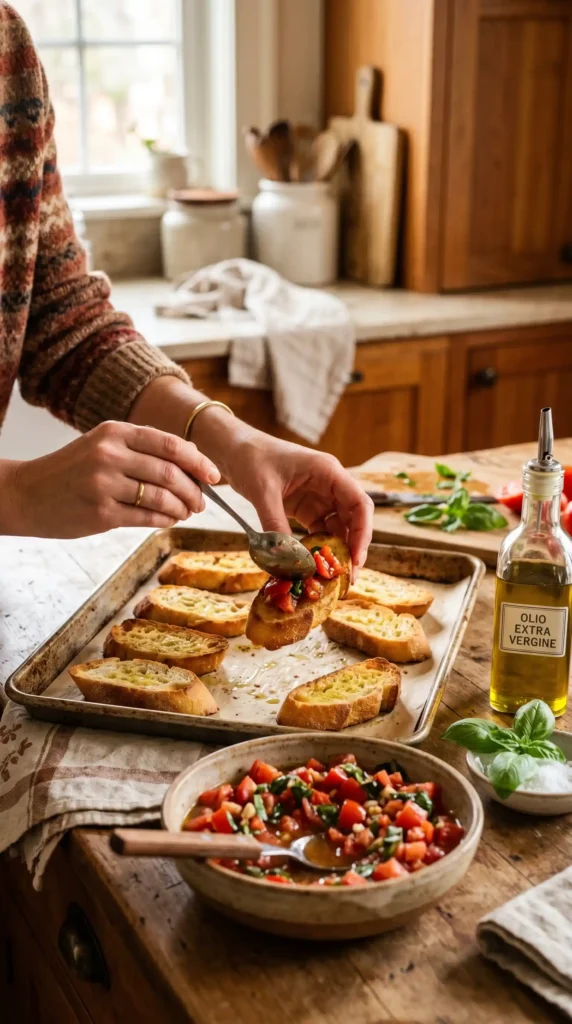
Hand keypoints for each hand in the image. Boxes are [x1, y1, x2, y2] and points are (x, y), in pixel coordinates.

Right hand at [6, 421, 219, 538]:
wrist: (29, 494)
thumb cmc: (72, 470)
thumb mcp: (103, 446)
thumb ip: (142, 450)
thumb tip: (191, 463)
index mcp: (115, 432)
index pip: (169, 444)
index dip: (198, 461)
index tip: (213, 475)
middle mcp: (110, 454)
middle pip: (170, 472)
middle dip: (193, 490)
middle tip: (201, 502)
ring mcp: (104, 484)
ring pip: (161, 497)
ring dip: (182, 507)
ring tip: (187, 512)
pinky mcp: (101, 513)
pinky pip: (146, 518)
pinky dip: (165, 520)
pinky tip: (170, 520)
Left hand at [217, 428, 373, 571]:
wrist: (233, 449)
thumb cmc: (251, 458)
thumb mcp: (262, 491)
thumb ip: (275, 523)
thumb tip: (286, 558)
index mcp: (328, 472)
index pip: (359, 504)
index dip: (362, 533)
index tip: (355, 558)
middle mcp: (329, 485)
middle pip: (354, 519)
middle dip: (354, 548)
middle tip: (348, 577)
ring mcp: (319, 497)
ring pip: (339, 528)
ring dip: (337, 551)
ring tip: (332, 577)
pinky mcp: (306, 508)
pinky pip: (320, 531)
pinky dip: (319, 549)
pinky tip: (314, 566)